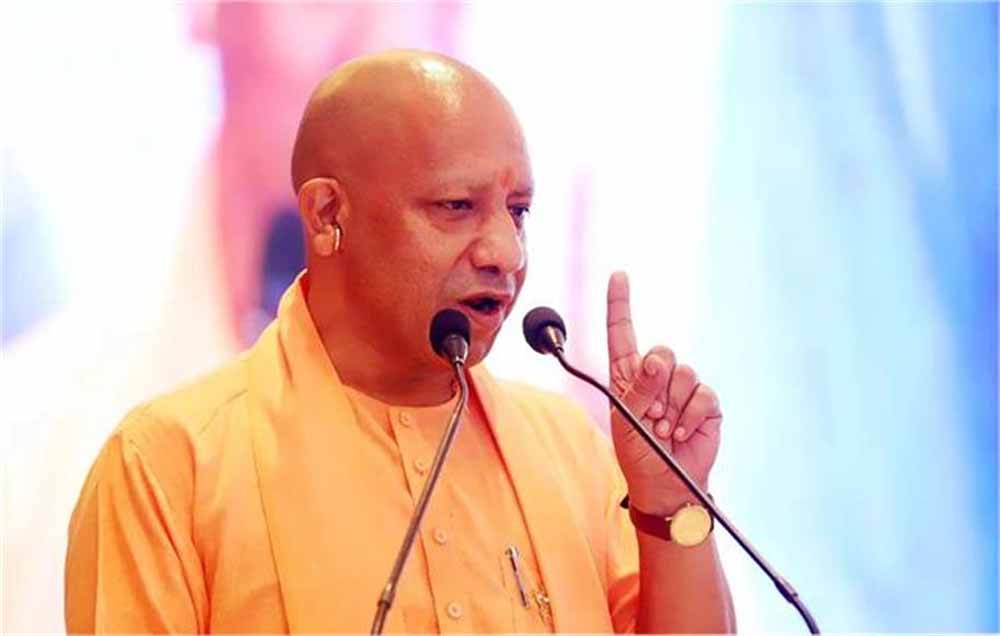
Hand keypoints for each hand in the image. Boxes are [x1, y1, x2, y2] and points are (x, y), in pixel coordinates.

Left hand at [606, 271, 722, 514]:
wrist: (667, 485)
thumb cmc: (638, 455)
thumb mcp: (626, 423)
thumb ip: (637, 390)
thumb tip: (655, 359)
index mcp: (627, 376)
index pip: (622, 333)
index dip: (620, 304)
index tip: (619, 275)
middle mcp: (655, 377)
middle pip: (661, 351)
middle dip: (655, 384)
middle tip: (649, 416)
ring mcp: (682, 389)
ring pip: (683, 373)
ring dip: (672, 407)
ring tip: (663, 429)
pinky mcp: (706, 404)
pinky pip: (702, 394)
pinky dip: (690, 416)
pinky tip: (681, 433)